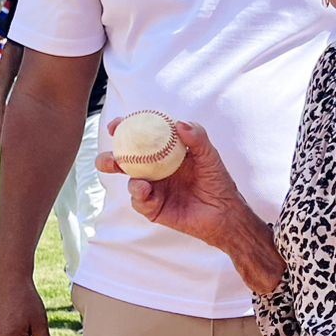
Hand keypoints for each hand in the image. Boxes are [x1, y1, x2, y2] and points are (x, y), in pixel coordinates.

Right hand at [96, 120, 240, 249]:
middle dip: (110, 158)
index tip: (117, 125)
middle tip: (111, 158)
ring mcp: (153, 189)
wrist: (224, 212)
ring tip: (138, 181)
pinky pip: (140, 201)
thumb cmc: (217, 181)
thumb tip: (179, 124)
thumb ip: (197, 138)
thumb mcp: (209, 156)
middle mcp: (154, 170)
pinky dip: (140, 196)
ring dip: (126, 181)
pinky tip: (146, 191)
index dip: (125, 130)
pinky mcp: (153, 208)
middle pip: (125, 162)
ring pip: (129, 181)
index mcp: (164, 153)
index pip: (140, 139)